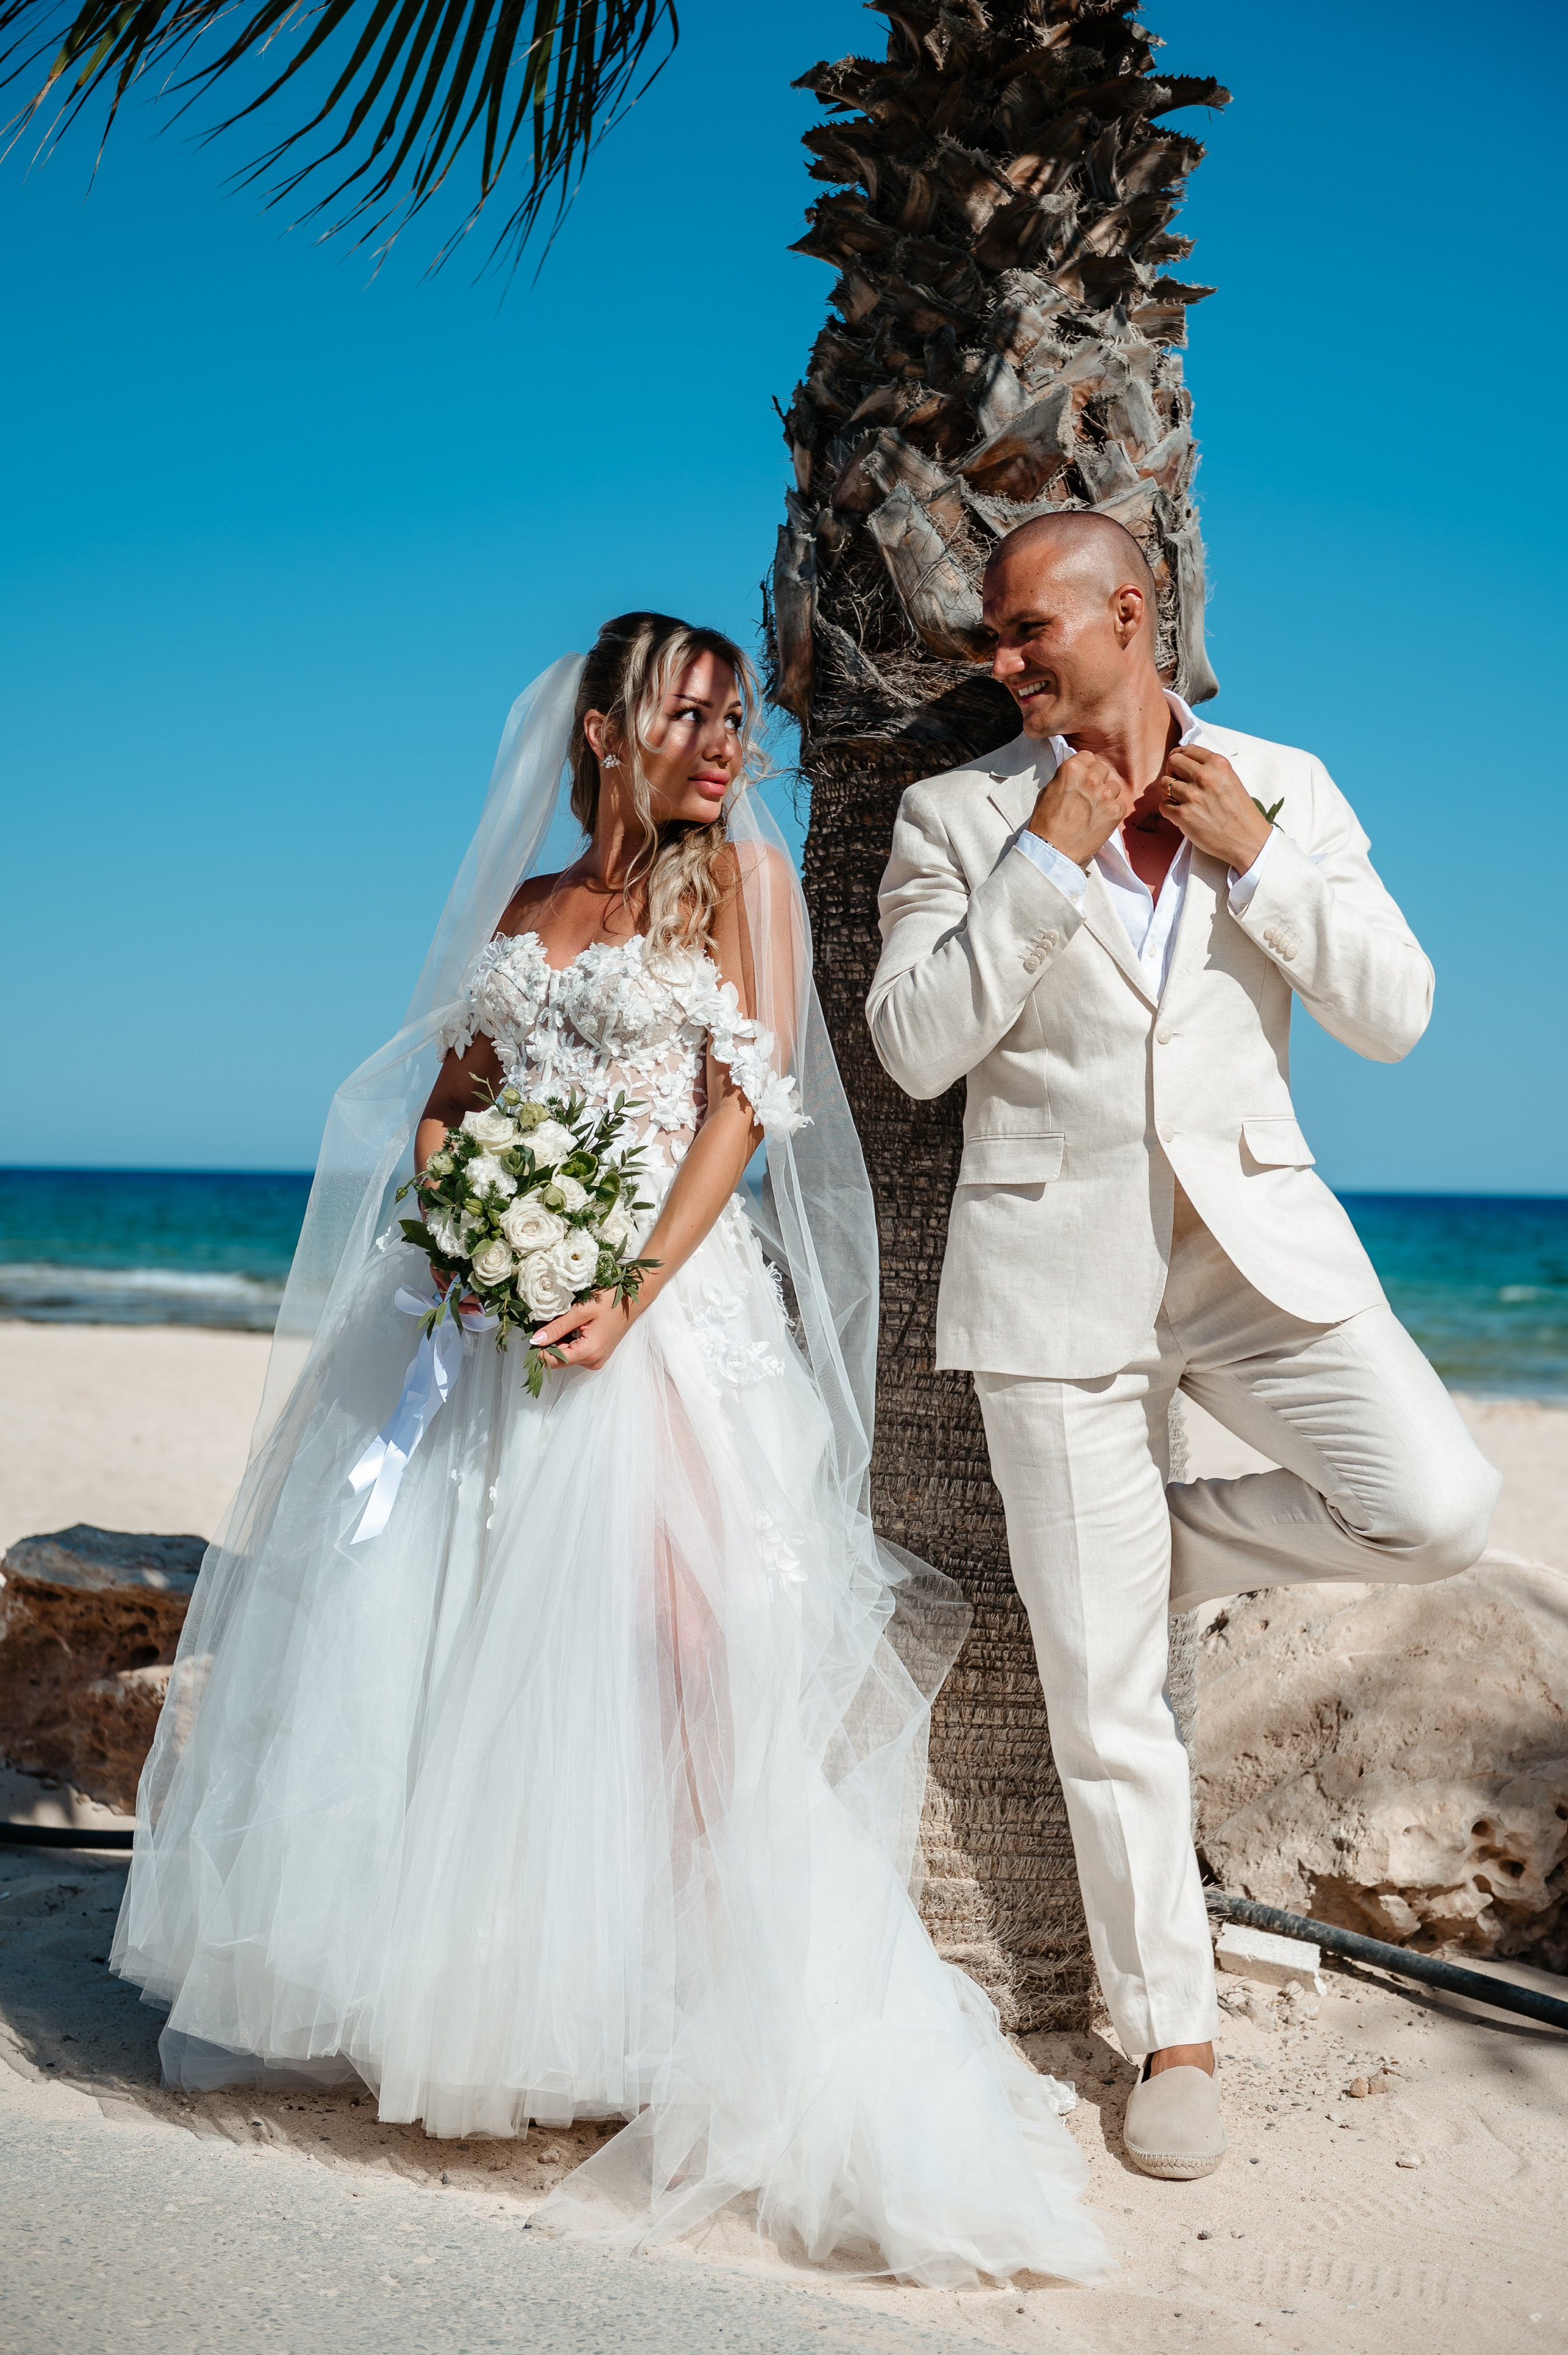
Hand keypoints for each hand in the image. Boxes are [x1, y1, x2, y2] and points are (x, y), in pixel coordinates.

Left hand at [530, 1287, 639, 1373]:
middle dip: (551, 1343)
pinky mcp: (598, 1355)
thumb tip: (536, 1340)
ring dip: (560, 1341)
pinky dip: (569, 1342)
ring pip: (567, 1356)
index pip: (554, 1361)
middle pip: (560, 1360)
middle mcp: (593, 1361)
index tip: (536, 1332)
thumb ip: (557, 1327)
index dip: (541, 1349)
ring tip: (566, 1322)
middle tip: (551, 1321)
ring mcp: (596, 1360)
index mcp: (589, 1352)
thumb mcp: (581, 1311)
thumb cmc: (610, 1302)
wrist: (632, 1300)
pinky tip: (573, 1327)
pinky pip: (576, 1353)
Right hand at [1028, 749, 1135, 865]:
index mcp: (1072, 769)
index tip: (1083, 775)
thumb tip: (1076, 775)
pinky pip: (1120, 804)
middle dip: (1097, 778)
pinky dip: (1113, 810)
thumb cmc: (1046, 821)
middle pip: (1103, 768)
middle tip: (1089, 793)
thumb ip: (1066, 778)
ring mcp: (1105, 795)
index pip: (1088, 756)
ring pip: (1114, 786)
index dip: (1085, 766)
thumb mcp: (1049, 790)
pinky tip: (1101, 819)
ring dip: (1106, 794)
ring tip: (1094, 808)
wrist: (1053, 849)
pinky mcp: (1115, 812)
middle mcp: (1091, 778)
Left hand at [1159, 746, 1271, 869]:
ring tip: (1181, 800)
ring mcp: (1192, 796)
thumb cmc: (1240, 811)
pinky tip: (1182, 814)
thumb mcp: (1230, 780)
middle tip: (1178, 783)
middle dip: (1172, 771)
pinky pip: (1163, 805)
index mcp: (1217, 764)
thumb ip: (1209, 769)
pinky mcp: (1183, 815)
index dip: (1180, 757)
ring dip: (1168, 792)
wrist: (1247, 839)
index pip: (1187, 749)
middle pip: (1172, 761)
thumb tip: (1184, 763)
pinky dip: (1169, 810)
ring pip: (1163, 783)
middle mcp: (1204, 776)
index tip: (1180, 767)